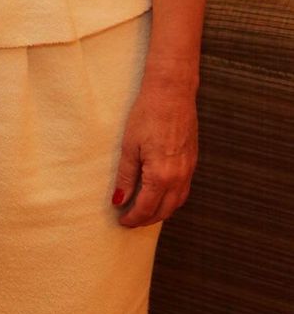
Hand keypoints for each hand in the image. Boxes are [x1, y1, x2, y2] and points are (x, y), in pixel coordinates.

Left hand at [111, 77, 197, 228]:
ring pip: (177, 203)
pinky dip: (172, 199)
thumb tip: (119, 200)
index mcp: (161, 176)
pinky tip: (161, 194)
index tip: (121, 220)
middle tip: (130, 220)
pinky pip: (184, 190)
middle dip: (147, 219)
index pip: (146, 208)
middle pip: (164, 210)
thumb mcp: (129, 146)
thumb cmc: (148, 115)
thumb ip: (125, 176)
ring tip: (144, 211)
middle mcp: (179, 177)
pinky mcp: (193, 161)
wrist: (172, 93)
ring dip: (161, 211)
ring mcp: (189, 170)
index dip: (133, 218)